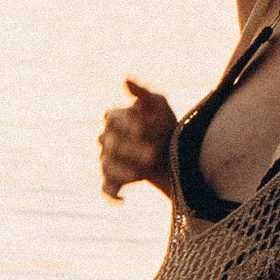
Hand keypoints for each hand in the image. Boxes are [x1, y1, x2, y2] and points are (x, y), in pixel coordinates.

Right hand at [100, 78, 177, 201]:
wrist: (173, 154)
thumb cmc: (164, 125)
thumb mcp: (159, 106)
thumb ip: (143, 94)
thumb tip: (125, 80)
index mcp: (114, 118)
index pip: (113, 119)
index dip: (127, 124)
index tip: (144, 128)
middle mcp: (106, 139)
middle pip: (112, 144)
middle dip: (132, 149)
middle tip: (154, 154)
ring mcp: (107, 160)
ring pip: (108, 166)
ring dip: (123, 171)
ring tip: (139, 175)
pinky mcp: (113, 180)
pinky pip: (106, 188)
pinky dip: (112, 194)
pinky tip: (124, 199)